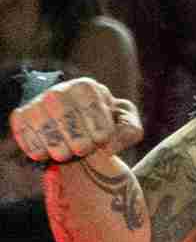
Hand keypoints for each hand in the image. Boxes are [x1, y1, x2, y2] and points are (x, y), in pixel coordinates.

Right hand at [6, 76, 139, 171]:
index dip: (98, 128)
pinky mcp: (21, 117)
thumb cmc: (104, 124)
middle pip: (63, 113)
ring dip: (58, 147)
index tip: (101, 140)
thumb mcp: (125, 124)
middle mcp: (59, 90)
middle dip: (77, 139)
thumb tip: (108, 147)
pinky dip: (38, 150)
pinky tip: (48, 153)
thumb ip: (129, 131)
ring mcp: (37, 103)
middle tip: (83, 150)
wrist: (78, 130)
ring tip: (67, 154)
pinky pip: (25, 134)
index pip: (90, 105)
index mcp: (86, 87)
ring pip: (42, 124)